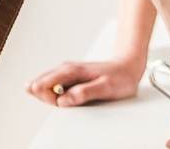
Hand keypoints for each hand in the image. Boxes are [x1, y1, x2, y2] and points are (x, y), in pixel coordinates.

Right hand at [25, 56, 142, 106]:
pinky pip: (54, 88)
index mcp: (71, 70)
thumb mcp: (106, 87)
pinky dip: (58, 96)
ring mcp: (67, 73)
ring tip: (73, 99)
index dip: (47, 97)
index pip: (43, 85)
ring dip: (52, 97)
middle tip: (67, 103)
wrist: (129, 66)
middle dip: (46, 98)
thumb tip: (63, 100)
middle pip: (40, 86)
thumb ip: (85, 93)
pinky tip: (70, 98)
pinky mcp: (70, 78)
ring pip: (46, 87)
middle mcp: (65, 69)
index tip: (60, 104)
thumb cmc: (120, 77)